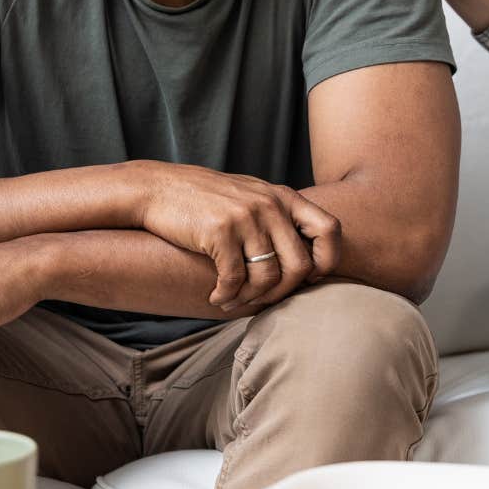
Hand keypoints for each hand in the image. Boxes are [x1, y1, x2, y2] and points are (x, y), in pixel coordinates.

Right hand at [132, 162, 341, 309]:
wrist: (159, 188)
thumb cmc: (208, 200)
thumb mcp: (252, 197)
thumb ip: (280, 219)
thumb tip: (309, 264)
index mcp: (284, 197)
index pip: (330, 230)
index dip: (327, 260)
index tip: (307, 277)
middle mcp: (270, 204)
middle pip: (300, 266)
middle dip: (281, 293)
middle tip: (260, 299)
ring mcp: (246, 217)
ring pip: (268, 277)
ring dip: (251, 299)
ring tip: (235, 300)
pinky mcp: (220, 231)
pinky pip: (235, 279)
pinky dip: (227, 296)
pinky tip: (217, 298)